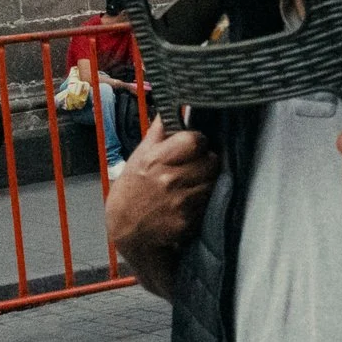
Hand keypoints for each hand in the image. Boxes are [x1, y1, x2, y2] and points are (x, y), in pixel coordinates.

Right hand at [106, 115, 218, 293]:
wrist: (127, 232)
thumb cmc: (131, 192)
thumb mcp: (138, 159)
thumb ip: (158, 133)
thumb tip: (169, 109)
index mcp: (156, 159)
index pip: (195, 140)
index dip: (198, 141)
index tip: (194, 145)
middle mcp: (170, 179)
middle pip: (211, 159)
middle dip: (207, 160)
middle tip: (198, 165)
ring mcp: (181, 201)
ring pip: (214, 180)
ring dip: (209, 179)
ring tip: (195, 182)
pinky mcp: (189, 219)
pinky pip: (209, 201)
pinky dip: (205, 199)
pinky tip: (192, 200)